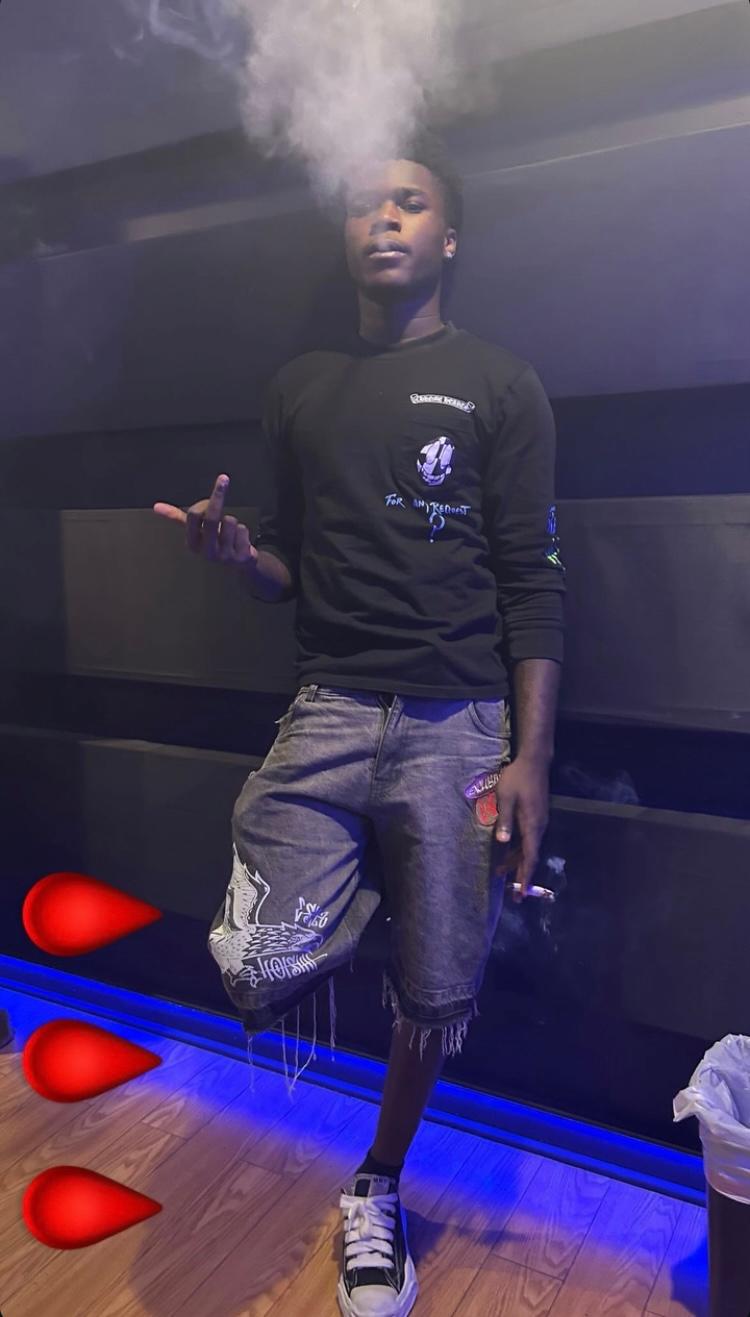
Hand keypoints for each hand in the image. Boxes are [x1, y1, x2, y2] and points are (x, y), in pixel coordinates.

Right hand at [153, 473, 257, 566]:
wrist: (238, 563)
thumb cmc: (215, 542)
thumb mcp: (196, 531)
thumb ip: (177, 518)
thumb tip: (157, 507)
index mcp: (193, 544)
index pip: (194, 515)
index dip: (204, 502)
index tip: (212, 492)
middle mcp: (207, 552)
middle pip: (211, 518)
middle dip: (218, 495)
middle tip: (223, 478)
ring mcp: (224, 555)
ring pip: (230, 521)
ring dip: (233, 522)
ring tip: (230, 532)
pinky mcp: (241, 556)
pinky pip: (243, 530)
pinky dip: (243, 531)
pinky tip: (240, 540)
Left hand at [494, 757, 548, 900]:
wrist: (535, 760)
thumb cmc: (517, 778)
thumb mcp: (506, 797)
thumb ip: (505, 820)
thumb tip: (503, 842)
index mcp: (532, 825)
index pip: (529, 856)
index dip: (525, 876)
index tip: (522, 893)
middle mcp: (539, 826)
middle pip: (530, 856)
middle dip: (521, 875)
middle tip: (514, 895)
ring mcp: (538, 821)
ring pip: (528, 847)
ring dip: (517, 862)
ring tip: (502, 874)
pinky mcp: (535, 815)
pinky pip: (528, 838)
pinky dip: (519, 849)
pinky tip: (507, 851)